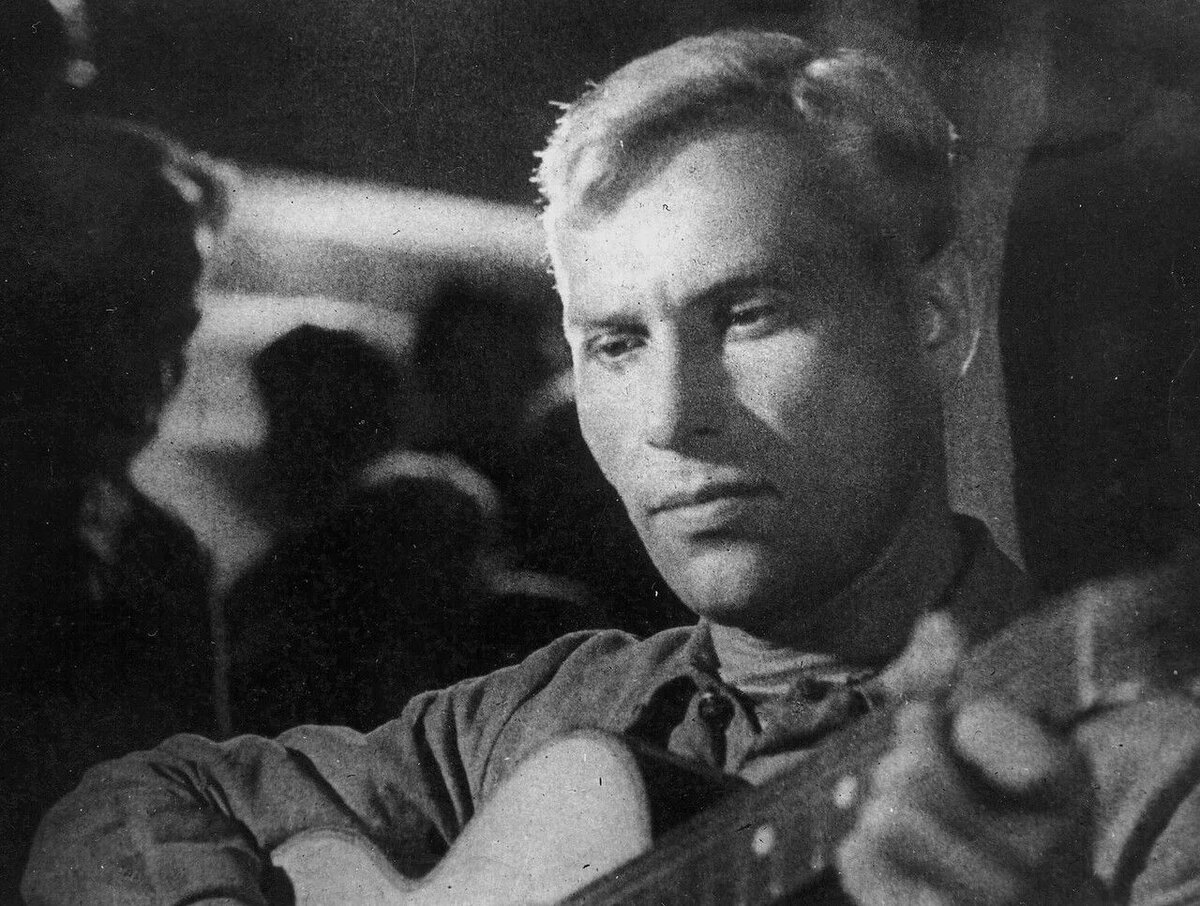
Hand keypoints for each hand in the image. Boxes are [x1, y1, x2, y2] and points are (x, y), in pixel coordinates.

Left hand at [837, 615, 1104, 905]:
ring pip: (882, 817)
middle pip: (908, 771)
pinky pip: (859, 858)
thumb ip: (964, 680)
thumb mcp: (1011, 739)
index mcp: (1066, 787)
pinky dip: (864, 849)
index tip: (969, 731)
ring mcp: (989, 899)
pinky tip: (900, 860)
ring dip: (883, 807)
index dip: (955, 719)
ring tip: (915, 820)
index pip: (976, 720)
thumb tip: (937, 622)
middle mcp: (1038, 855)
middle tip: (924, 772)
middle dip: (903, 758)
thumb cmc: (1010, 810)